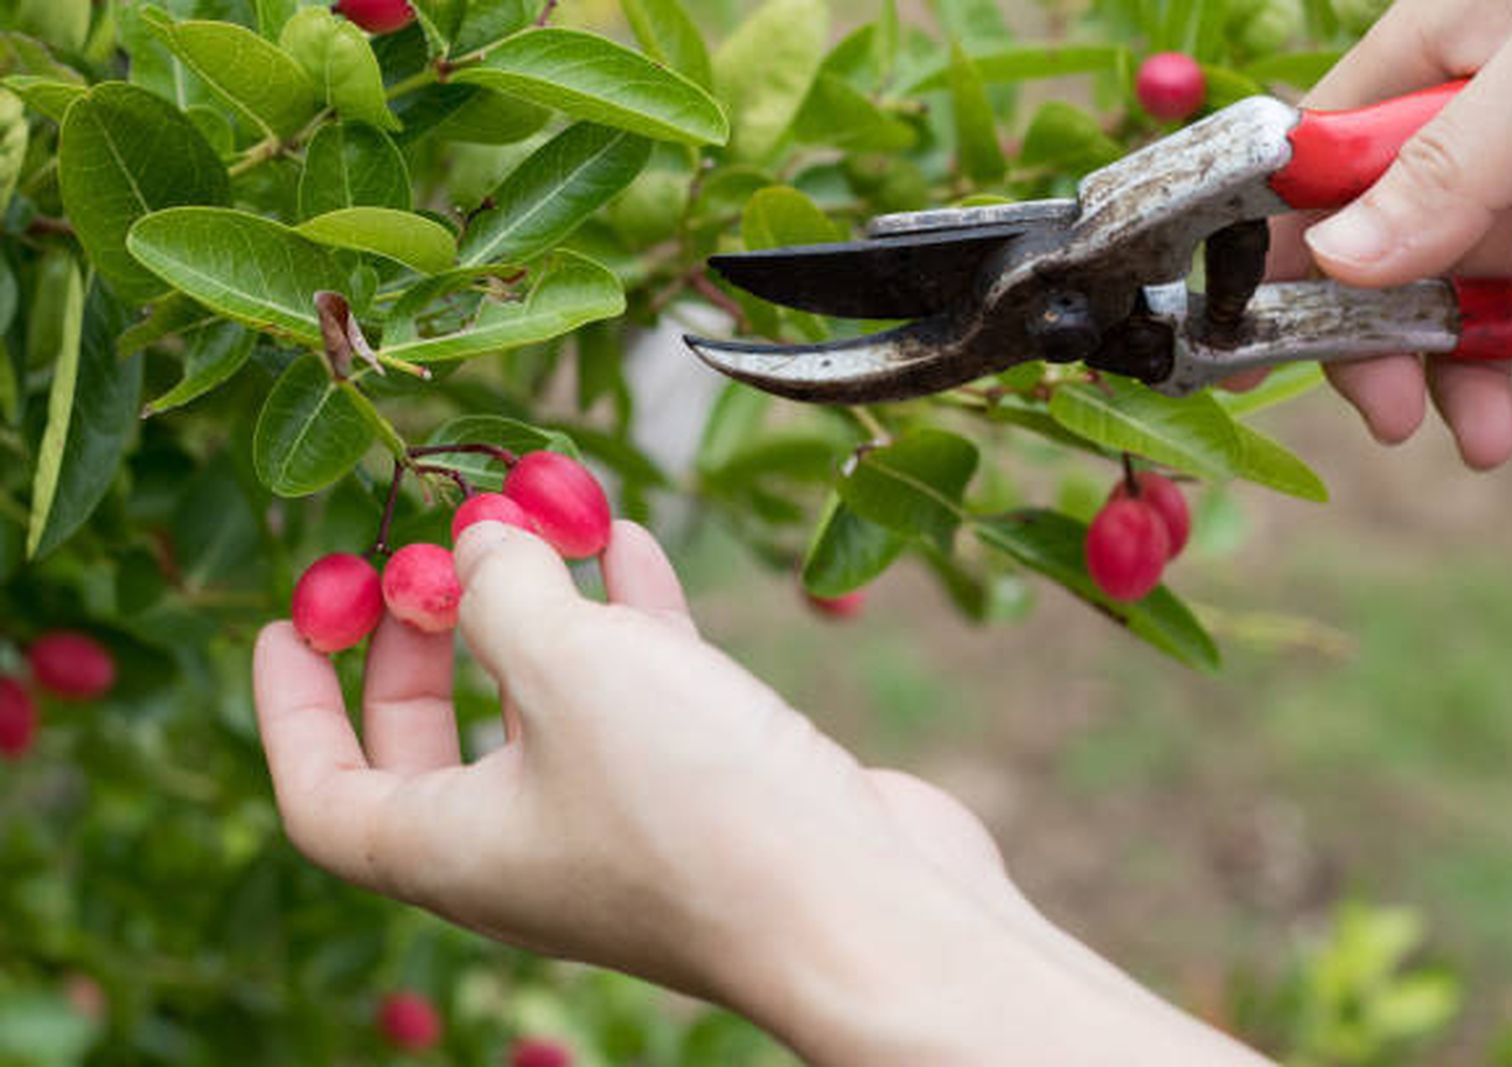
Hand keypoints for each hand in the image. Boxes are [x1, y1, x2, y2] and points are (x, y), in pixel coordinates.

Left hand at [253, 521, 1264, 1064]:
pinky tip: (628, 545)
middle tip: (423, 561)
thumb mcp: (567, 668)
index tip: (293, 621)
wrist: (867, 906)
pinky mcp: (706, 790)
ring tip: (531, 522)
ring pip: (545, 709)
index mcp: (454, 851)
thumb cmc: (692, 804)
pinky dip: (626, 621)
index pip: (325, 795)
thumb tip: (482, 541)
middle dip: (420, 645)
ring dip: (534, 615)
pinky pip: (639, 695)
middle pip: (432, 747)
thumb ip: (503, 591)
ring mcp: (622, 821)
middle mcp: (528, 847)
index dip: (292, 707)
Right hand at [1261, 0, 1511, 467]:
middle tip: (1415, 425)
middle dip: (1409, 340)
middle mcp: (1494, 100)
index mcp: (1442, 49)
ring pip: (1506, 273)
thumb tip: (1339, 263)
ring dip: (1500, 365)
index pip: (1329, 165)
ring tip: (1507, 442)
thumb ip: (1455, 159)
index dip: (1296, 257)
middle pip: (1410, 239)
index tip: (1283, 349)